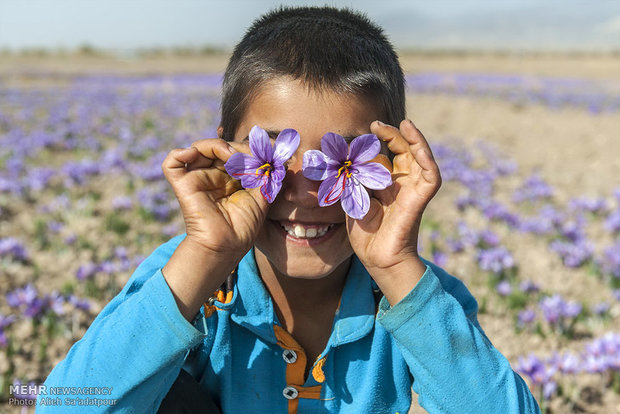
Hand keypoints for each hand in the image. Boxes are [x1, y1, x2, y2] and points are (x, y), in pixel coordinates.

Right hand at [161, 138, 269, 319]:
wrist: (227, 245)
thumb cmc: (244, 226)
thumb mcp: (262, 195)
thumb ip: (265, 173)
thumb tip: (273, 155)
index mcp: (230, 177)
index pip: (236, 151)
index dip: (249, 148)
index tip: (268, 153)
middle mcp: (213, 175)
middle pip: (220, 147)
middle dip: (238, 148)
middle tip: (253, 157)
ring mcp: (198, 178)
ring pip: (199, 147)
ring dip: (217, 145)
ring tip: (232, 156)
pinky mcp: (183, 185)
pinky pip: (172, 163)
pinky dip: (180, 153)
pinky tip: (196, 154)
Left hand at [347, 120, 441, 304]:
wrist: (377, 259)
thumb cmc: (366, 234)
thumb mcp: (353, 200)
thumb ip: (351, 181)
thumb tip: (341, 163)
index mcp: (389, 184)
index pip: (389, 154)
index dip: (381, 140)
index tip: (367, 129)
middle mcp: (403, 184)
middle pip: (405, 151)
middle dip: (393, 134)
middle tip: (376, 124)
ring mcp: (413, 191)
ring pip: (422, 158)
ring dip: (415, 140)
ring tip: (404, 124)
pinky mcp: (420, 200)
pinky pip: (432, 177)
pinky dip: (429, 160)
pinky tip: (419, 147)